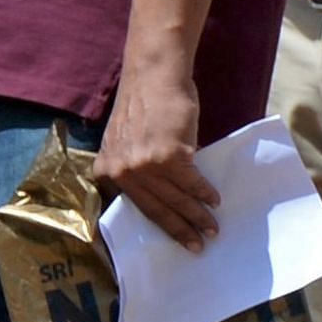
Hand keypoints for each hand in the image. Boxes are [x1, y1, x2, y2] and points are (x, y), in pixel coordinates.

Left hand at [97, 55, 217, 250]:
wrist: (154, 76)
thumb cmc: (146, 104)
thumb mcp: (127, 141)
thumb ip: (138, 166)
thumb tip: (165, 191)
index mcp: (107, 169)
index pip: (138, 207)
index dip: (160, 226)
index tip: (177, 241)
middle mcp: (122, 170)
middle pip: (157, 208)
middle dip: (181, 229)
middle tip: (199, 245)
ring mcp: (144, 164)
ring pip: (176, 199)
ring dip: (197, 215)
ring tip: (212, 227)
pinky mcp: (168, 155)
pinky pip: (191, 182)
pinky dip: (205, 192)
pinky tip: (214, 200)